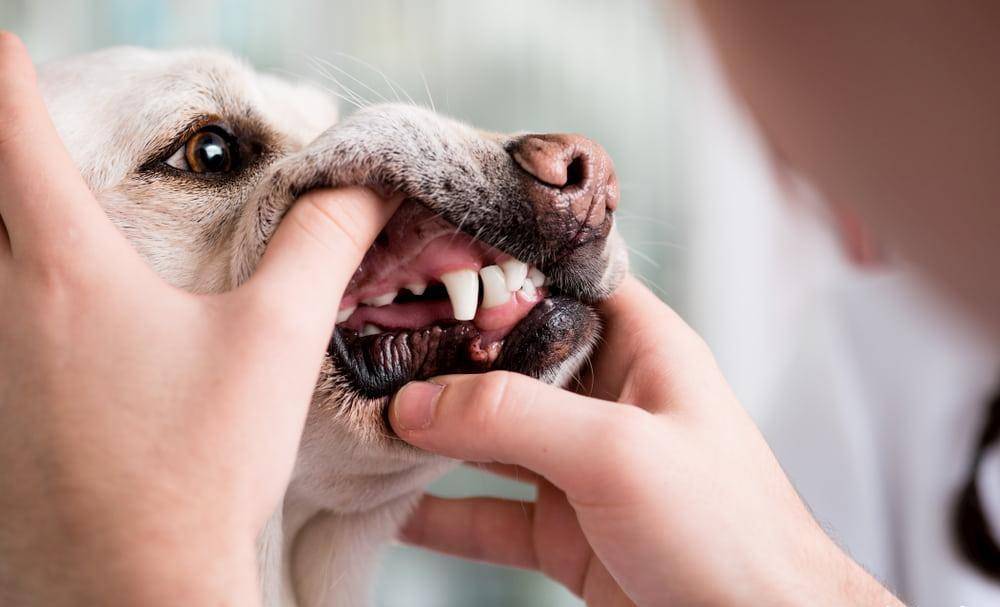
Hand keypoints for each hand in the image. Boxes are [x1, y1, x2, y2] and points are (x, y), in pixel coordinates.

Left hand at [0, 33, 398, 605]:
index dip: (4, 75)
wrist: (140, 583)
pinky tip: (37, 325)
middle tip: (18, 129)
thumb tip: (366, 183)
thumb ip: (322, 243)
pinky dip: (3, 292)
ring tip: (30, 217)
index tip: (4, 43)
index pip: (11, 136)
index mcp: (68, 271)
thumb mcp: (277, 339)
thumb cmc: (205, 462)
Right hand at [389, 276, 902, 605]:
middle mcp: (608, 399)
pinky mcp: (566, 529)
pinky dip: (441, 513)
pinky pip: (488, 512)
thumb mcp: (617, 452)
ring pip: (490, 437)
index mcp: (641, 348)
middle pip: (510, 361)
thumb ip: (513, 417)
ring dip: (432, 435)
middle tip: (370, 348)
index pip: (561, 283)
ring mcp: (582, 467)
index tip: (424, 264)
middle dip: (443, 357)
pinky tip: (393, 508)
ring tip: (365, 424)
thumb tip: (415, 403)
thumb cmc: (730, 531)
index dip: (497, 270)